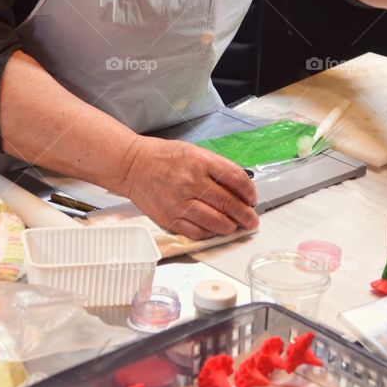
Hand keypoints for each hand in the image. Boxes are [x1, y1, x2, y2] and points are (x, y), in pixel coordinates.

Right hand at [118, 136, 259, 240]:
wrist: (133, 166)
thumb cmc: (164, 157)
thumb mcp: (194, 152)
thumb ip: (216, 168)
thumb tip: (239, 187)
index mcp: (200, 162)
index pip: (235, 178)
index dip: (249, 191)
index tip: (252, 198)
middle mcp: (192, 182)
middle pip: (228, 203)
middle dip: (245, 214)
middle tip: (252, 220)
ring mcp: (180, 202)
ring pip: (216, 222)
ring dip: (231, 227)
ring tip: (236, 227)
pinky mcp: (170, 218)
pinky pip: (197, 232)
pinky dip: (210, 234)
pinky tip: (216, 231)